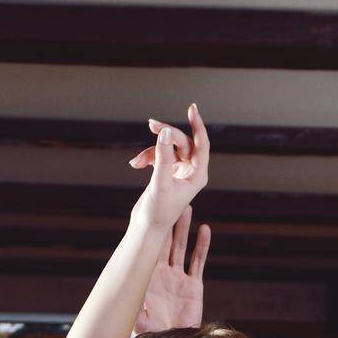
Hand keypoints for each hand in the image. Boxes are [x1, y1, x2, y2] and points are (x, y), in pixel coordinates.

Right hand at [129, 104, 209, 235]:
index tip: (192, 109)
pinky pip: (159, 156)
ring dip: (152, 150)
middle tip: (151, 124)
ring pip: (168, 148)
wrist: (146, 229)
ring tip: (137, 161)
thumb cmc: (157, 213)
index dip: (197, 125)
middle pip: (181, 142)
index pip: (201, 144)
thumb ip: (162, 157)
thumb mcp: (160, 183)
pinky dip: (147, 157)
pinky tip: (136, 164)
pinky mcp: (166, 173)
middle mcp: (191, 172)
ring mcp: (179, 172)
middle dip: (166, 134)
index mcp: (198, 175)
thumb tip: (164, 132)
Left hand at [135, 210, 208, 332]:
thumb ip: (138, 314)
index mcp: (149, 280)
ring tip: (188, 210)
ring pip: (182, 248)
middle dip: (168, 224)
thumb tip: (132, 307)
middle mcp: (163, 275)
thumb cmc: (155, 336)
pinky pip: (198, 262)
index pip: (150, 251)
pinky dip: (202, 246)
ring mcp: (179, 279)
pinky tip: (205, 230)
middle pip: (165, 244)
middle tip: (171, 204)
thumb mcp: (142, 324)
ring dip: (184, 229)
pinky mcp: (193, 286)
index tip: (152, 216)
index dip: (152, 234)